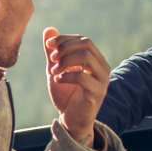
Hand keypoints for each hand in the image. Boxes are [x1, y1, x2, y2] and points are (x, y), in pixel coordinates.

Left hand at [43, 26, 109, 143]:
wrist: (71, 121)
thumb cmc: (66, 96)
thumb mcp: (56, 70)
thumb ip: (53, 52)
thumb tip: (49, 29)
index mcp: (96, 60)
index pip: (83, 40)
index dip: (65, 39)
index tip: (49, 46)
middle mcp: (102, 68)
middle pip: (87, 44)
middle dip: (65, 48)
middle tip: (51, 58)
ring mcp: (102, 81)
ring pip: (86, 57)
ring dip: (65, 61)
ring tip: (53, 71)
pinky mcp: (96, 94)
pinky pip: (82, 77)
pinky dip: (66, 76)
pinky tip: (57, 80)